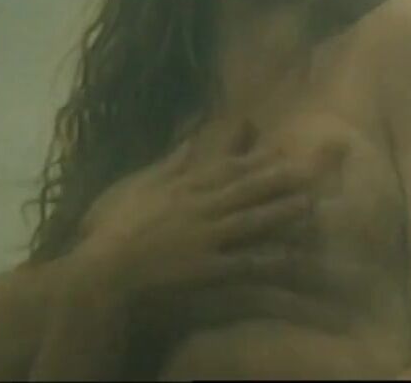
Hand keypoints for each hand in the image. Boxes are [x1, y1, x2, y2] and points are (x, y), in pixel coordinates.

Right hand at [66, 123, 316, 320]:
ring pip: (250, 221)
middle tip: (309, 170)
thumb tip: (190, 138)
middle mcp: (198, 208)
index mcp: (182, 188)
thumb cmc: (113, 230)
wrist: (101, 271)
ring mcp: (204, 238)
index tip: (281, 151)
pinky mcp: (205, 269)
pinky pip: (243, 263)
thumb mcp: (137, 186)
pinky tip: (290, 255)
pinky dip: (268, 258)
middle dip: (278, 179)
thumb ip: (168, 164)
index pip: (226, 168)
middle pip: (245, 190)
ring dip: (280, 212)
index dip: (256, 159)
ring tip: (309, 204)